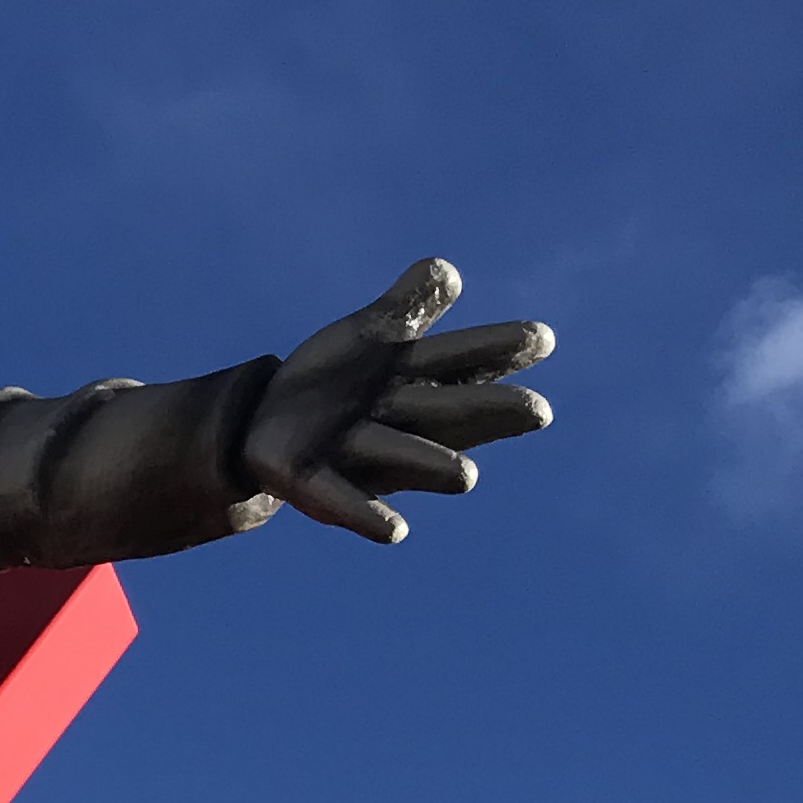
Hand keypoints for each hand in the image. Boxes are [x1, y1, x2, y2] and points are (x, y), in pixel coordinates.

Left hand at [245, 259, 552, 544]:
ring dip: (432, 464)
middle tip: (539, 412)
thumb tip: (446, 271)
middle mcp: (397, 419)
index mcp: (413, 378)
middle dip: (489, 411)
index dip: (499, 350)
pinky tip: (394, 531)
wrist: (261, 424)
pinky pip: (344, 500)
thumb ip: (409, 305)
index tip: (542, 338)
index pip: (462, 361)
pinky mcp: (314, 482)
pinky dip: (366, 514)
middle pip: (447, 411)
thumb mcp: (369, 335)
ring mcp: (358, 451)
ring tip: (468, 478)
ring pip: (402, 455)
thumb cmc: (334, 380)